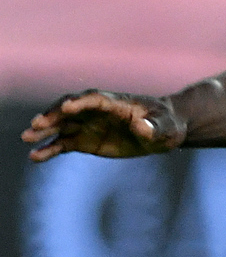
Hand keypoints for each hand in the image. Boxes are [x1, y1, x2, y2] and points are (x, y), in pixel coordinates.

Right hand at [21, 90, 185, 161]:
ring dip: (44, 130)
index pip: (94, 99)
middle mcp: (97, 112)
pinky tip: (35, 156)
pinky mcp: (85, 140)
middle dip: (54, 115)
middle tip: (37, 124)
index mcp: (116, 103)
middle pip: (70, 110)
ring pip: (61, 125)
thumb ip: (153, 127)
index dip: (81, 102)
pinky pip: (63, 143)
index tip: (67, 107)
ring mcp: (88, 125)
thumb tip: (142, 127)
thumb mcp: (166, 127)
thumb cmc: (166, 124)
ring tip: (27, 138)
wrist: (163, 131)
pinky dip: (49, 149)